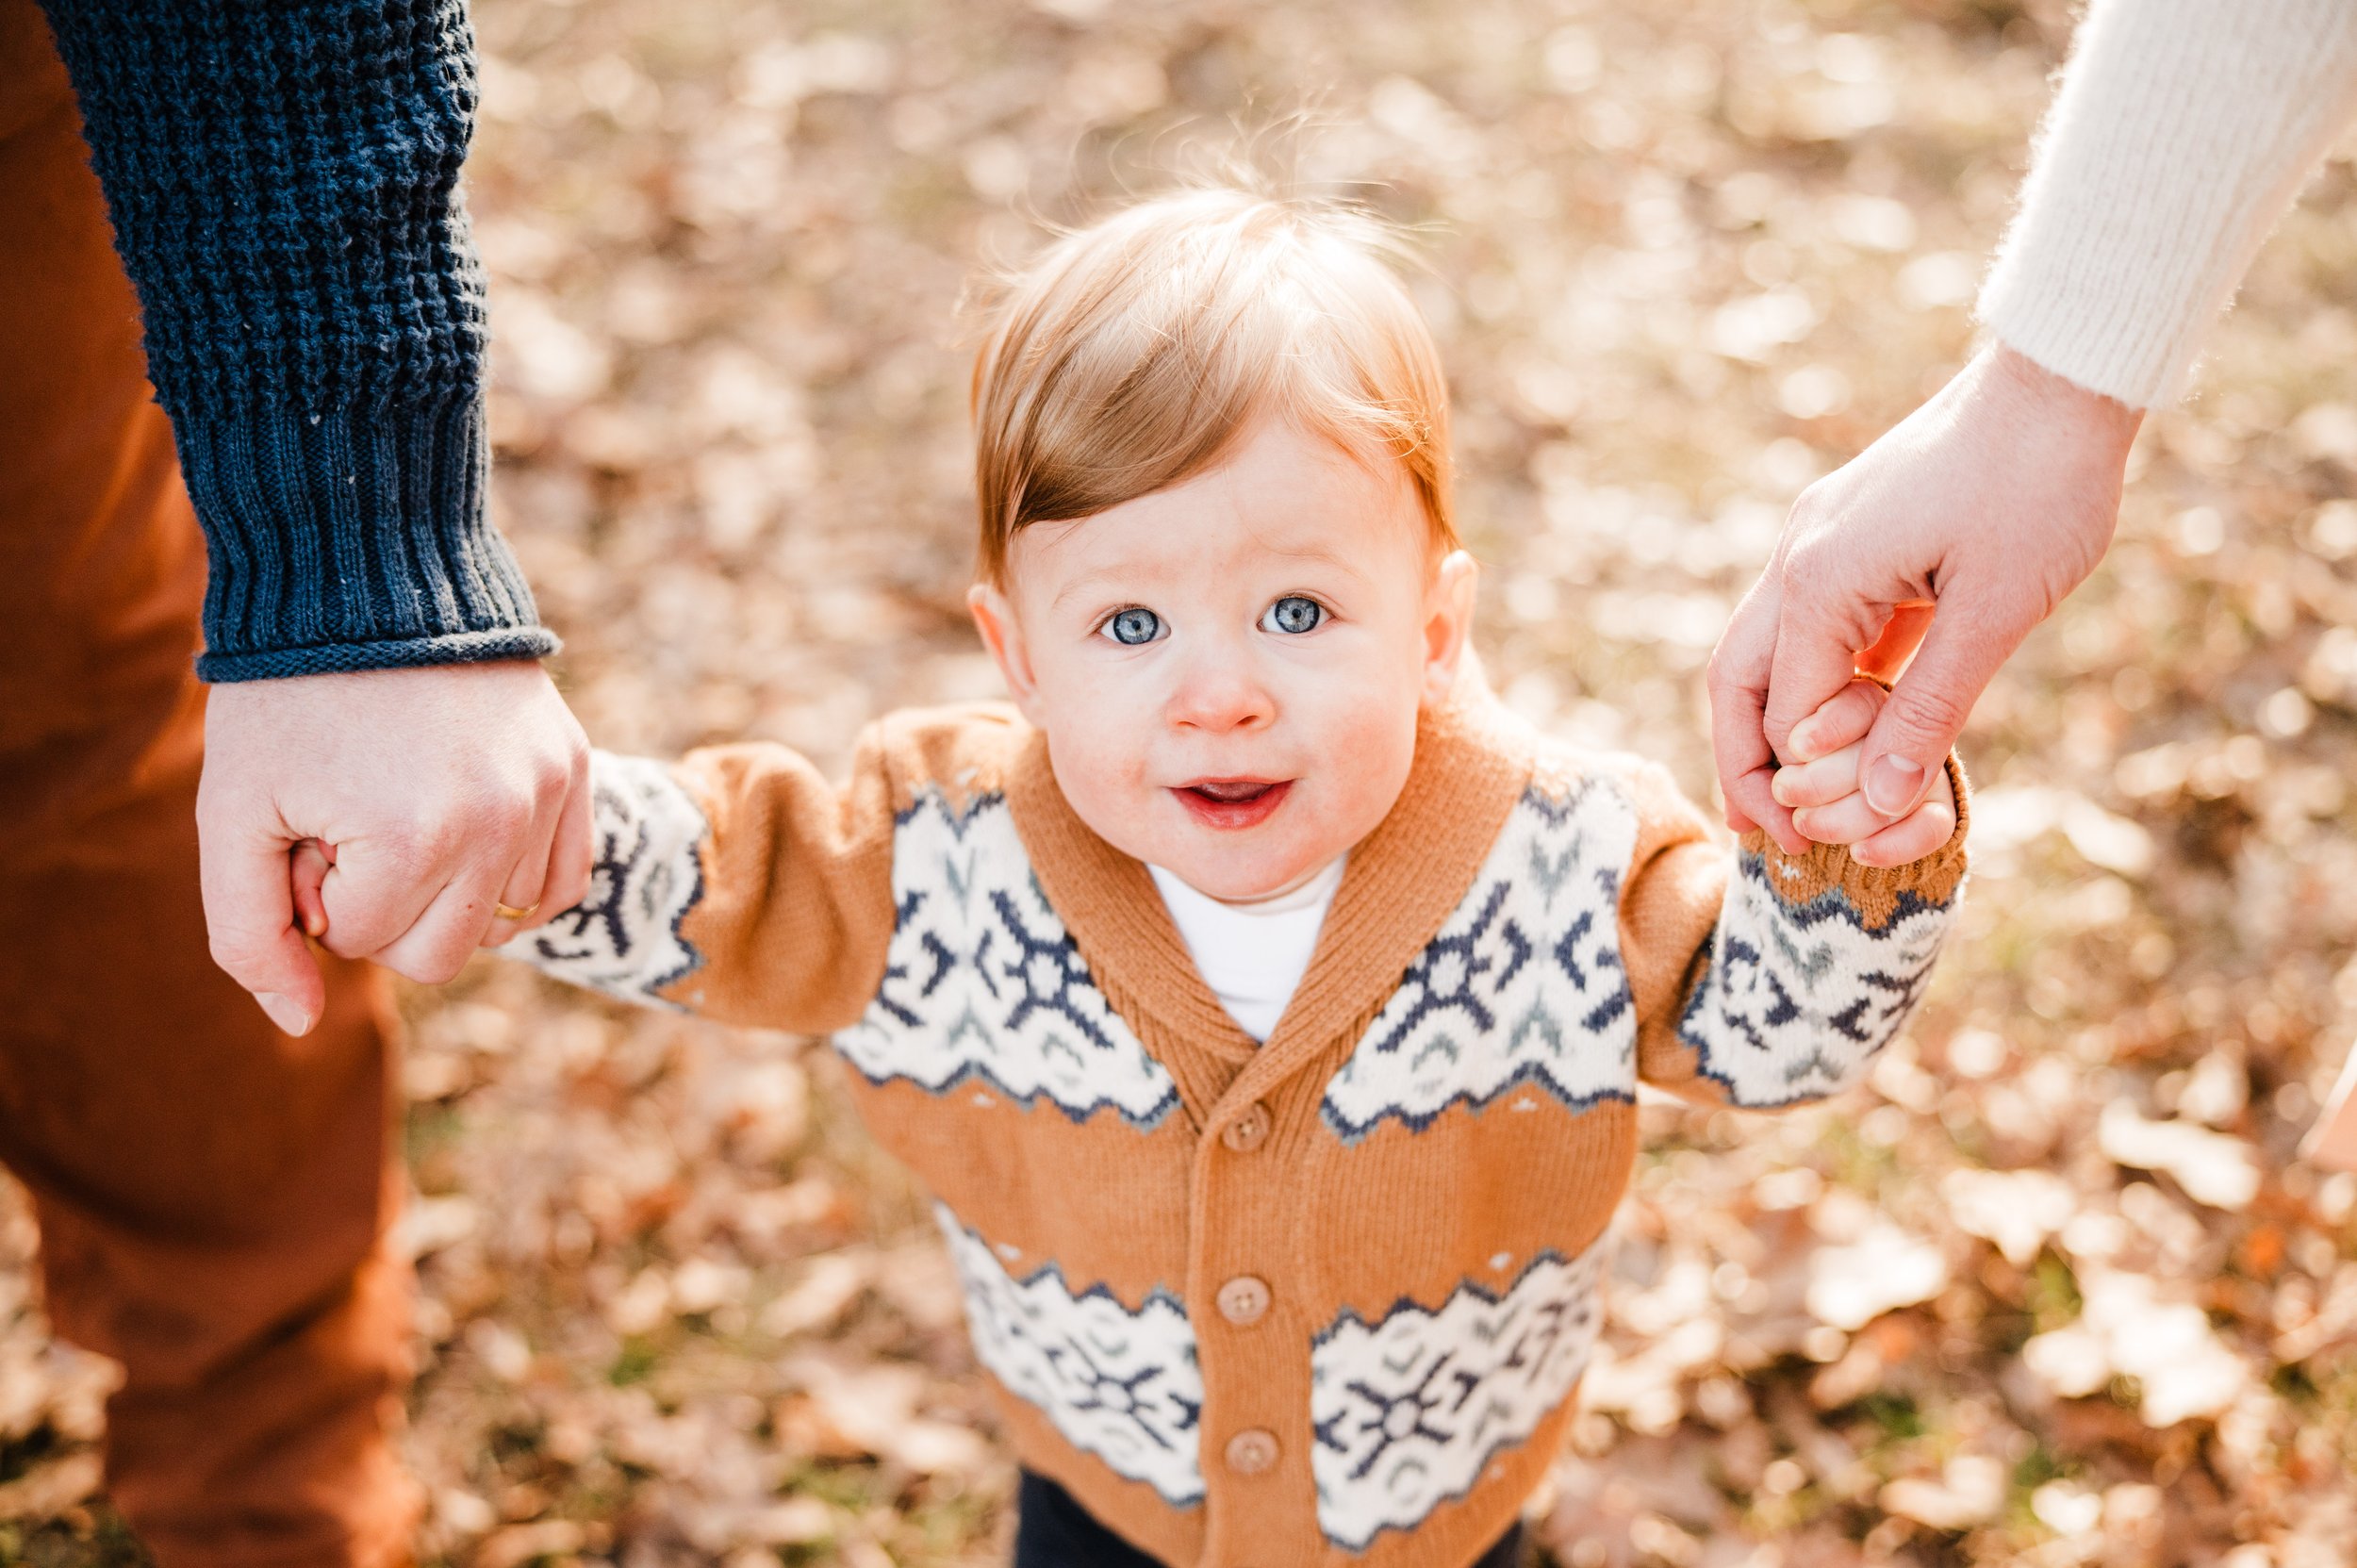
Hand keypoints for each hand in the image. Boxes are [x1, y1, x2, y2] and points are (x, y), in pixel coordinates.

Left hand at [197, 661, 593, 1034]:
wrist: (369, 571)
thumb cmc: (287, 697)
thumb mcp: (233, 813)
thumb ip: (248, 934)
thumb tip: (301, 1024)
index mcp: (411, 840)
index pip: (363, 942)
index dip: (316, 889)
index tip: (306, 818)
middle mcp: (498, 825)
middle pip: (439, 955)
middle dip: (383, 909)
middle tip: (352, 827)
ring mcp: (548, 794)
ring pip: (500, 924)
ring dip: (445, 889)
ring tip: (406, 807)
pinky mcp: (575, 766)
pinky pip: (560, 880)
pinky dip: (511, 878)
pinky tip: (467, 834)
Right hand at [1707, 343, 2141, 852]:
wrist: (2062, 381)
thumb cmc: (2039, 486)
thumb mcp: (1995, 612)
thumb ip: (1928, 710)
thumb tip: (1878, 799)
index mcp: (1819, 581)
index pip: (1784, 714)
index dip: (1800, 787)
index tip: (1822, 844)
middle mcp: (1799, 559)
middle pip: (1734, 681)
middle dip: (1743, 761)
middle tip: (1761, 835)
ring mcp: (1818, 541)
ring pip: (1762, 651)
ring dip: (1773, 723)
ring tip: (1791, 794)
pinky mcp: (1850, 535)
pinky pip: (1808, 624)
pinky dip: (1813, 681)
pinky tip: (1840, 723)